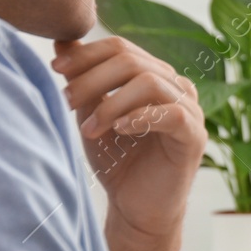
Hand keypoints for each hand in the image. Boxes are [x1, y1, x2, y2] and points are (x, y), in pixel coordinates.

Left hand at [51, 37, 205, 237]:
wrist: (135, 208)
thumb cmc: (116, 160)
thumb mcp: (92, 113)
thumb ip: (84, 80)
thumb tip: (62, 42)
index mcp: (153, 76)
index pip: (121, 48)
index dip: (86, 54)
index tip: (55, 69)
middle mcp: (175, 86)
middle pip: (132, 60)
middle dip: (92, 78)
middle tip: (66, 101)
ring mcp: (190, 109)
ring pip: (150, 82)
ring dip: (111, 103)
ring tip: (88, 128)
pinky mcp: (195, 136)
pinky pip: (173, 113)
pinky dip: (141, 117)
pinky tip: (118, 130)